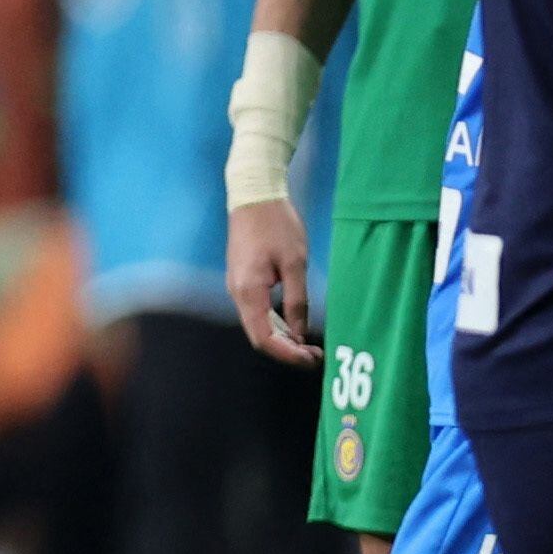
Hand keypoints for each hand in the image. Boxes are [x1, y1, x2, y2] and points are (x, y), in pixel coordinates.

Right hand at [228, 197, 317, 363]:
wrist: (253, 194)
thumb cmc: (276, 225)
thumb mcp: (295, 263)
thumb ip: (297, 301)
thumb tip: (300, 334)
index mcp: (249, 292)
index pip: (265, 339)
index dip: (288, 355)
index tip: (311, 359)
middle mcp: (237, 294)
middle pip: (259, 336)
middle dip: (287, 350)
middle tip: (315, 355)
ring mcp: (237, 287)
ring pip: (258, 325)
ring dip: (282, 338)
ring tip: (308, 343)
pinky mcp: (242, 280)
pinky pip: (257, 311)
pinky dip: (275, 323)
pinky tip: (294, 323)